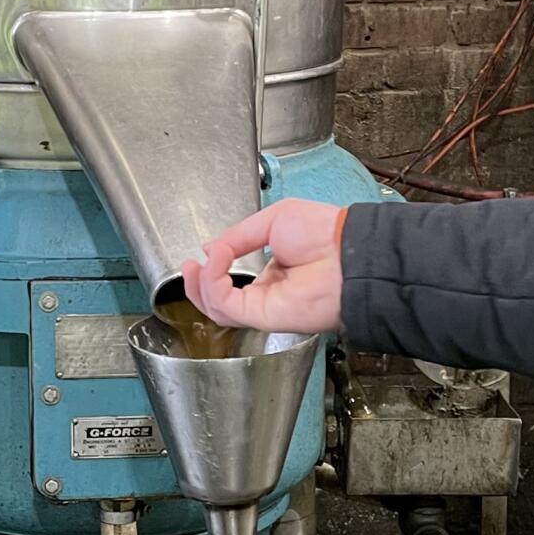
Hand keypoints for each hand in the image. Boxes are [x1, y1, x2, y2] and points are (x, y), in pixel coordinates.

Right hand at [179, 198, 346, 334]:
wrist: (347, 253)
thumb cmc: (326, 234)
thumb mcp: (273, 219)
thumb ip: (238, 235)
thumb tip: (210, 247)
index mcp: (273, 273)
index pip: (232, 282)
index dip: (211, 270)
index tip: (203, 252)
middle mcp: (267, 293)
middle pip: (218, 301)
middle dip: (195, 285)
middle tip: (186, 266)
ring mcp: (264, 306)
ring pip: (216, 308)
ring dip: (199, 284)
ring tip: (198, 262)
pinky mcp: (262, 315)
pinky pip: (225, 304)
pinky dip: (212, 282)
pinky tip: (215, 259)